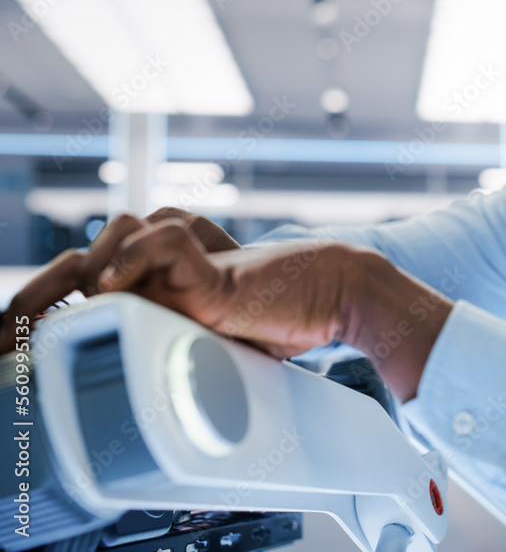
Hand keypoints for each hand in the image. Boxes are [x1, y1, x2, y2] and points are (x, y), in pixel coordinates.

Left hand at [1, 212, 450, 401]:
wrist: (335, 298)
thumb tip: (136, 410)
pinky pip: (166, 243)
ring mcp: (189, 266)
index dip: (50, 304)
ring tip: (97, 298)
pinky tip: (115, 284)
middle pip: (84, 257)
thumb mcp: (221, 352)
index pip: (90, 281)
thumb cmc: (287, 324)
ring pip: (122, 232)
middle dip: (43, 292)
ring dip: (100, 266)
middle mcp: (170, 273)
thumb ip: (182, 354)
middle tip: (12, 331)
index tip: (17, 341)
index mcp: (165, 293)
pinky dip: (138, 256)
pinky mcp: (215, 264)